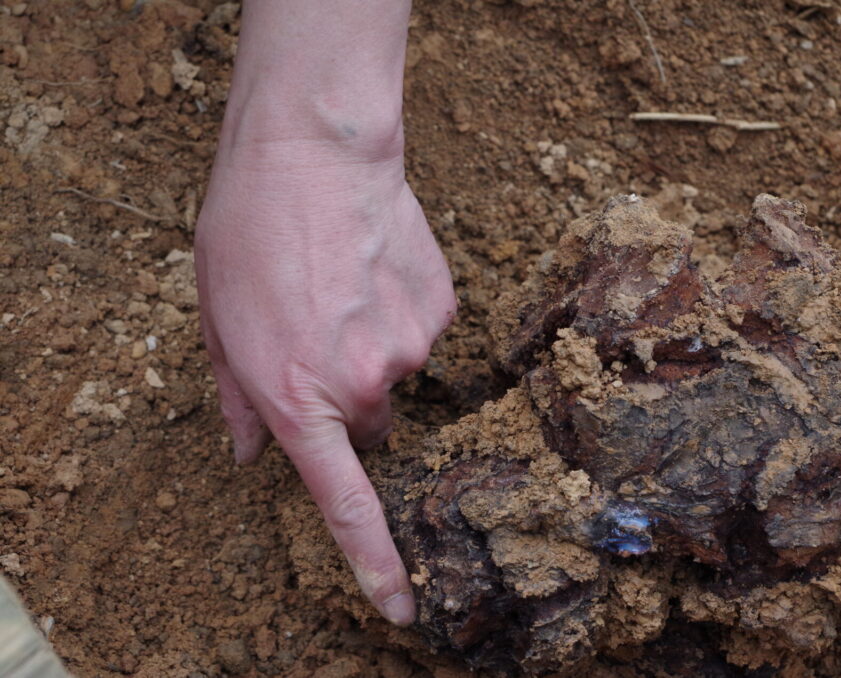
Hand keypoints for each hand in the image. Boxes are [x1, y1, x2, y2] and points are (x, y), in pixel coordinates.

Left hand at [194, 132, 455, 624]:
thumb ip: (235, 397)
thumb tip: (249, 452)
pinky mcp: (442, 311)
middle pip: (373, 426)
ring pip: (399, 373)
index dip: (374, 561)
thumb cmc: (249, 230)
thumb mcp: (215, 319)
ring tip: (345, 286)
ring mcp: (411, 347)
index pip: (343, 502)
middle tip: (323, 337)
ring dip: (376, 347)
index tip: (400, 602)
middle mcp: (363, 384)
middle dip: (353, 399)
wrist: (317, 152)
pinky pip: (425, 332)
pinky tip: (376, 269)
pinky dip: (401, 313)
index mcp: (296, 396)